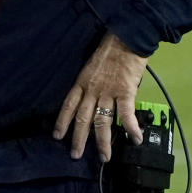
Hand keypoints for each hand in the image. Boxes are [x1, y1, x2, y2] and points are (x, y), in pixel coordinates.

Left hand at [53, 31, 147, 161]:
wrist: (126, 35)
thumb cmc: (110, 48)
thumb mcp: (92, 65)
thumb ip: (91, 82)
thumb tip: (94, 97)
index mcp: (82, 81)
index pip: (68, 105)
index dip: (62, 122)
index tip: (57, 136)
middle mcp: (92, 89)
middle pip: (82, 118)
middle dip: (78, 139)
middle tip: (75, 155)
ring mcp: (108, 91)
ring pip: (102, 121)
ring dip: (102, 142)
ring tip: (104, 157)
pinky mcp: (125, 91)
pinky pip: (126, 114)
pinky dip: (130, 129)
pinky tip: (134, 139)